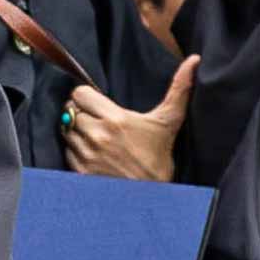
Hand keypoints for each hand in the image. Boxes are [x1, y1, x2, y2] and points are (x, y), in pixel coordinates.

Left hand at [63, 54, 198, 181]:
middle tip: (95, 121)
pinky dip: (74, 151)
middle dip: (81, 113)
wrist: (151, 199)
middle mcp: (96, 135)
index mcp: (115, 119)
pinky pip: (65, 152)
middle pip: (70, 111)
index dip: (86, 96)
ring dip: (75, 132)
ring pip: (66, 131)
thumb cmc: (158, 160)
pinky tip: (91, 154)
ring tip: (94, 138)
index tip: (95, 103)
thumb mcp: (168, 122)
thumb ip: (179, 89)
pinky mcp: (78, 172)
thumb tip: (194, 60)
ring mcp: (85, 155)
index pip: (79, 94)